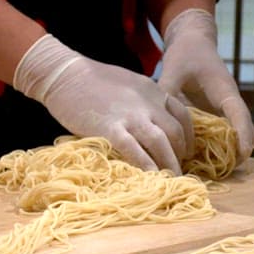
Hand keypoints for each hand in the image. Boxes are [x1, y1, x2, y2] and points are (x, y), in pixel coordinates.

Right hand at [12, 34, 193, 174]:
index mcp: (153, 91)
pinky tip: (150, 178)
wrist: (64, 73)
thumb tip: (150, 122)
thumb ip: (143, 100)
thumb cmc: (92, 80)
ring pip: (160, 142)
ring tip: (170, 180)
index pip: (182, 114)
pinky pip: (134, 150)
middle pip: (175, 132)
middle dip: (180, 154)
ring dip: (168, 164)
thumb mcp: (129, 83)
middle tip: (177, 170)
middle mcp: (148, 103)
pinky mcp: (110, 128)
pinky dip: (145, 165)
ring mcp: (130, 115)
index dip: (188, 136)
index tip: (187, 151)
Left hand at [157, 9, 253, 163]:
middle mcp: (229, 104)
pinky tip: (198, 160)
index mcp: (225, 91)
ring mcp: (224, 111)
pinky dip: (216, 148)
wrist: (193, 43)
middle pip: (244, 132)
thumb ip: (166, 91)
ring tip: (210, 172)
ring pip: (235, 136)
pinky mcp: (216, 115)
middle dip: (238, 152)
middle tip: (222, 173)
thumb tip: (155, 116)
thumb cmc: (186, 54)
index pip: (239, 115)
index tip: (242, 154)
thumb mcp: (173, 69)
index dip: (242, 135)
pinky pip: (221, 135)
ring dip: (228, 153)